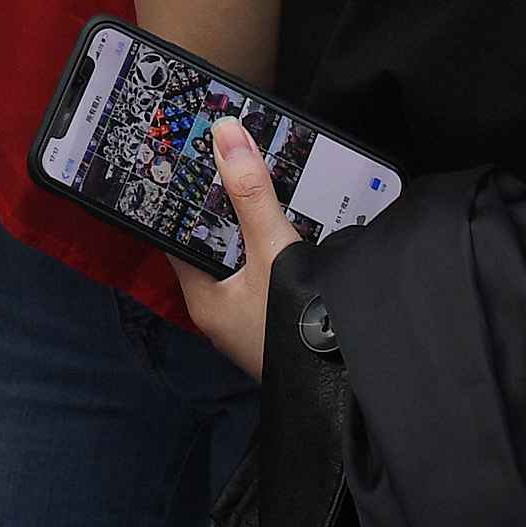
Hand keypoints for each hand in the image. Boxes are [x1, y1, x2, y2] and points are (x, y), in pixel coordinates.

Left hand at [178, 117, 299, 370]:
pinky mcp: (278, 320)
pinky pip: (272, 271)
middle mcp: (221, 307)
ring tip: (267, 175)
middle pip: (216, 240)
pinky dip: (281, 246)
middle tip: (240, 153)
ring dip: (258, 224)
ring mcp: (251, 317)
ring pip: (247, 256)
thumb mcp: (272, 252)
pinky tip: (300, 222)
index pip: (178, 230)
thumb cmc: (294, 331)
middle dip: (229, 203)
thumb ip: (251, 194)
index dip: (185, 192)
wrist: (347, 391)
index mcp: (202, 293)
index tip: (195, 153)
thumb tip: (225, 135)